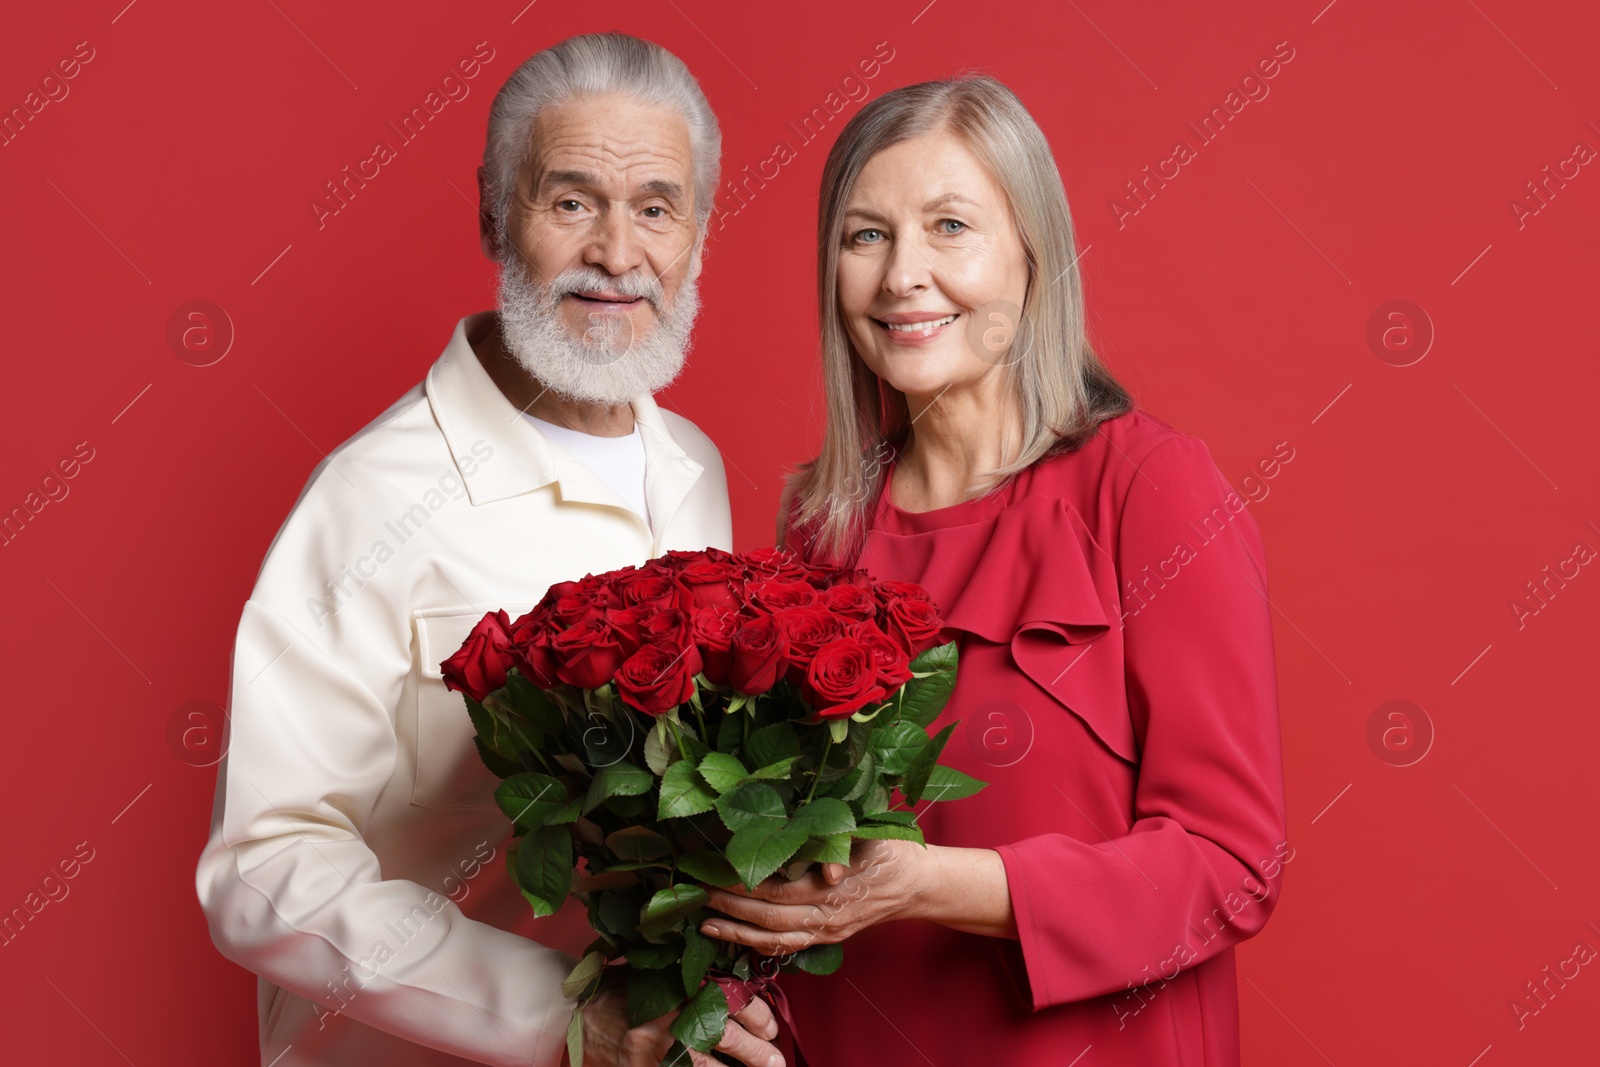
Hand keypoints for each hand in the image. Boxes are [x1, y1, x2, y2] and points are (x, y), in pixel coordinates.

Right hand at [578, 983, 783, 1066]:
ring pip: (705, 1065)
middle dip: (756, 1051)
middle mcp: (666, 1017)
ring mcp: (653, 1049)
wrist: (577, 1015)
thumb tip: (743, 991)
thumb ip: (693, 980)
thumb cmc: (622, 991)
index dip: (755, 1014)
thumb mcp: (658, 975)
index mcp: (675, 986)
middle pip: (722, 1035)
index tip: (770, 1026)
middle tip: (776, 1060)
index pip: (726, 998)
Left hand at [698, 838, 928, 955]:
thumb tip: (827, 870)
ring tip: (703, 919)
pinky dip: (755, 943)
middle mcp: (828, 917)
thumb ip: (847, 846)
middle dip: (730, 905)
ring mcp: (827, 932)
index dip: (745, 883)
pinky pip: (786, 947)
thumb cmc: (893, 850)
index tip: (716, 868)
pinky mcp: (826, 938)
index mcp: (837, 891)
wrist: (919, 884)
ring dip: (736, 931)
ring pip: (774, 939)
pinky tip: (731, 934)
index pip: (780, 890)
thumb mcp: (875, 837)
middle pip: (770, 917)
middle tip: (696, 890)